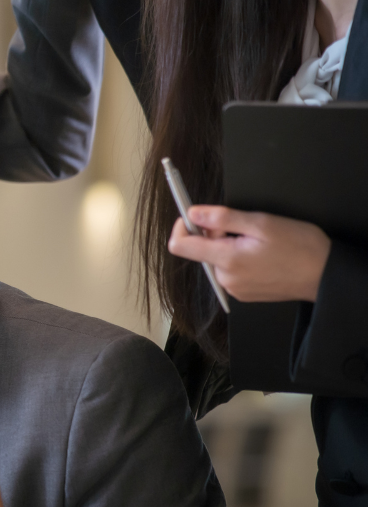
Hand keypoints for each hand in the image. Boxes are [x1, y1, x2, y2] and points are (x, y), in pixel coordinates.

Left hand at [169, 207, 331, 303]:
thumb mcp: (262, 223)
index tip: (194, 216)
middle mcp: (225, 279)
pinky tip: (261, 256)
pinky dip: (238, 259)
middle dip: (215, 235)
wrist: (325, 275)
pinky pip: (230, 271)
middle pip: (201, 251)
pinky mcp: (244, 293)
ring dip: (228, 247)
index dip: (182, 227)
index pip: (180, 246)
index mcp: (227, 260)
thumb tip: (193, 213)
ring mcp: (234, 289)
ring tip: (258, 243)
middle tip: (245, 228)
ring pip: (216, 260)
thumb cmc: (300, 247)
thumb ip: (223, 218)